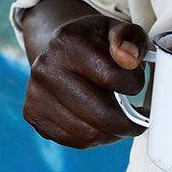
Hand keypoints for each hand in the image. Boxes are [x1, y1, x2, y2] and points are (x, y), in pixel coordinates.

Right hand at [22, 12, 149, 147]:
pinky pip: (74, 141)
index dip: (134, 84)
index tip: (136, 83)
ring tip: (119, 121)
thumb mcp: (115, 30)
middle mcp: (46, 68)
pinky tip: (99, 125)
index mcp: (68, 42)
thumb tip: (130, 59)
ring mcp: (36, 93)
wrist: (58, 51)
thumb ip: (131, 38)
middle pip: (100, 114)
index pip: (113, 76)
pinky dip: (94, 139)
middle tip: (138, 119)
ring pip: (88, 134)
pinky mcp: (34, 115)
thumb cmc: (93, 43)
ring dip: (112, 134)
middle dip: (128, 122)